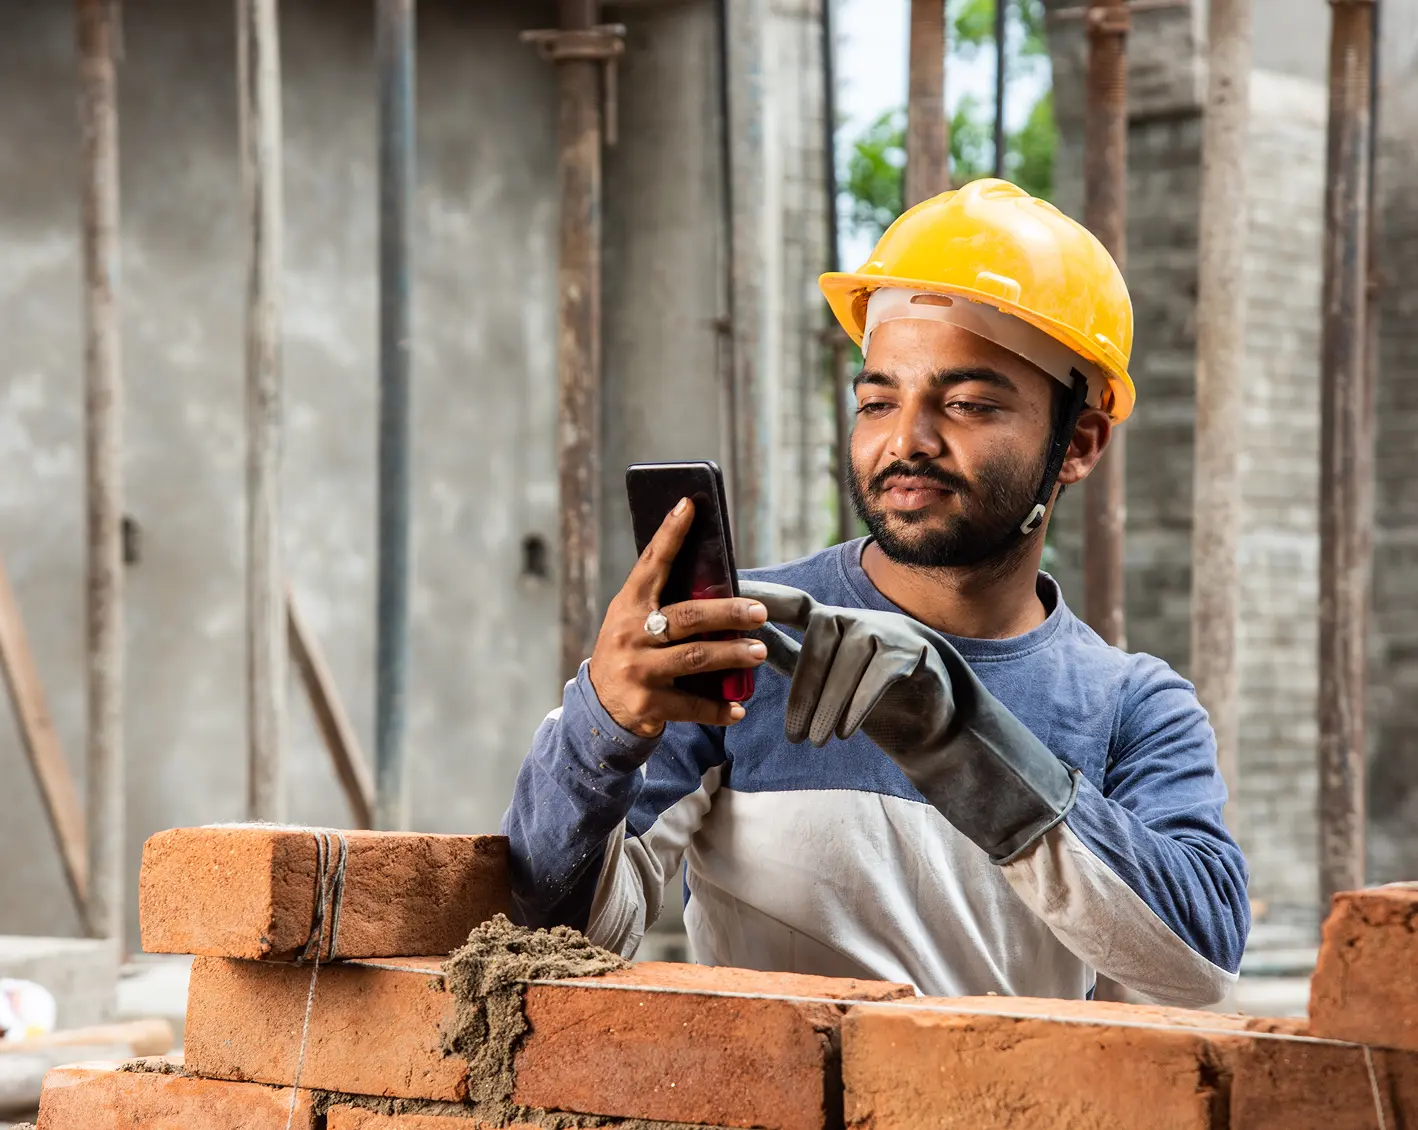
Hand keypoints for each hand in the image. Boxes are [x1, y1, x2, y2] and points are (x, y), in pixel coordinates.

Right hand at [588, 498, 768, 738]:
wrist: (599, 709)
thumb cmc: (630, 653)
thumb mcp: (634, 623)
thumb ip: (664, 605)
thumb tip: (720, 585)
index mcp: (628, 606)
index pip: (651, 564)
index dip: (670, 534)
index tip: (689, 505)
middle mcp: (630, 635)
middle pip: (687, 617)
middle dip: (727, 613)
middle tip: (759, 612)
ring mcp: (638, 671)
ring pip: (696, 658)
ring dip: (732, 654)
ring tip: (758, 651)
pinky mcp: (648, 705)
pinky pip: (692, 705)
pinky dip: (719, 708)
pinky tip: (739, 709)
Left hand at [741, 580, 1077, 862]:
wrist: (933, 722)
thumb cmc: (868, 698)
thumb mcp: (823, 677)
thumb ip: (786, 657)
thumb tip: (739, 644)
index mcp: (832, 623)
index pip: (792, 604)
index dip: (762, 595)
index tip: (729, 590)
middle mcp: (858, 620)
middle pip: (819, 633)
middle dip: (803, 685)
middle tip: (793, 735)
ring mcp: (888, 633)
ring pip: (848, 655)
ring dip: (827, 702)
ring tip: (815, 741)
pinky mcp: (914, 655)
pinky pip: (880, 672)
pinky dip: (860, 702)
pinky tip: (845, 732)